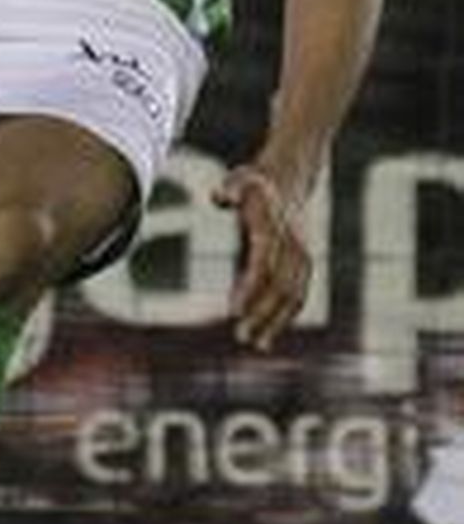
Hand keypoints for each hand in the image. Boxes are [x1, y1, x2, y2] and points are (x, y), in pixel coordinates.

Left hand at [210, 162, 311, 350]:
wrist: (291, 178)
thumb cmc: (257, 183)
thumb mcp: (242, 179)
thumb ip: (230, 189)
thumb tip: (218, 196)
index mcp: (274, 230)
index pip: (262, 266)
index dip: (249, 289)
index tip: (234, 311)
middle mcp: (292, 247)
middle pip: (280, 287)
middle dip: (262, 314)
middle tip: (242, 337)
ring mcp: (303, 256)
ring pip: (294, 296)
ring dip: (277, 321)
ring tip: (258, 344)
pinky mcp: (305, 264)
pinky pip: (299, 294)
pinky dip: (287, 314)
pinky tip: (270, 331)